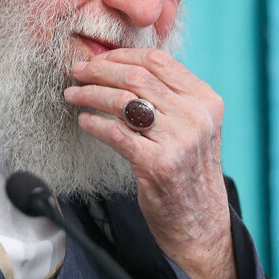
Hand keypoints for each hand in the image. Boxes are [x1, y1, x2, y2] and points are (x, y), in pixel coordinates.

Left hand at [64, 49, 244, 278]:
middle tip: (77, 71)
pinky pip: (116, 134)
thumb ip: (169, 98)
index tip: (98, 59)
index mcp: (206, 100)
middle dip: (99, 70)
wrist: (201, 224)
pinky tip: (84, 121)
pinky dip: (94, 124)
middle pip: (137, 76)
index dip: (122, 55)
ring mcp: (179, 140)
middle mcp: (196, 116)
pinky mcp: (158, 165)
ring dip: (90, 95)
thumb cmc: (189, 173)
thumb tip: (121, 67)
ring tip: (72, 95)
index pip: (159, 60)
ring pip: (123, 101)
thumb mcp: (193, 128)